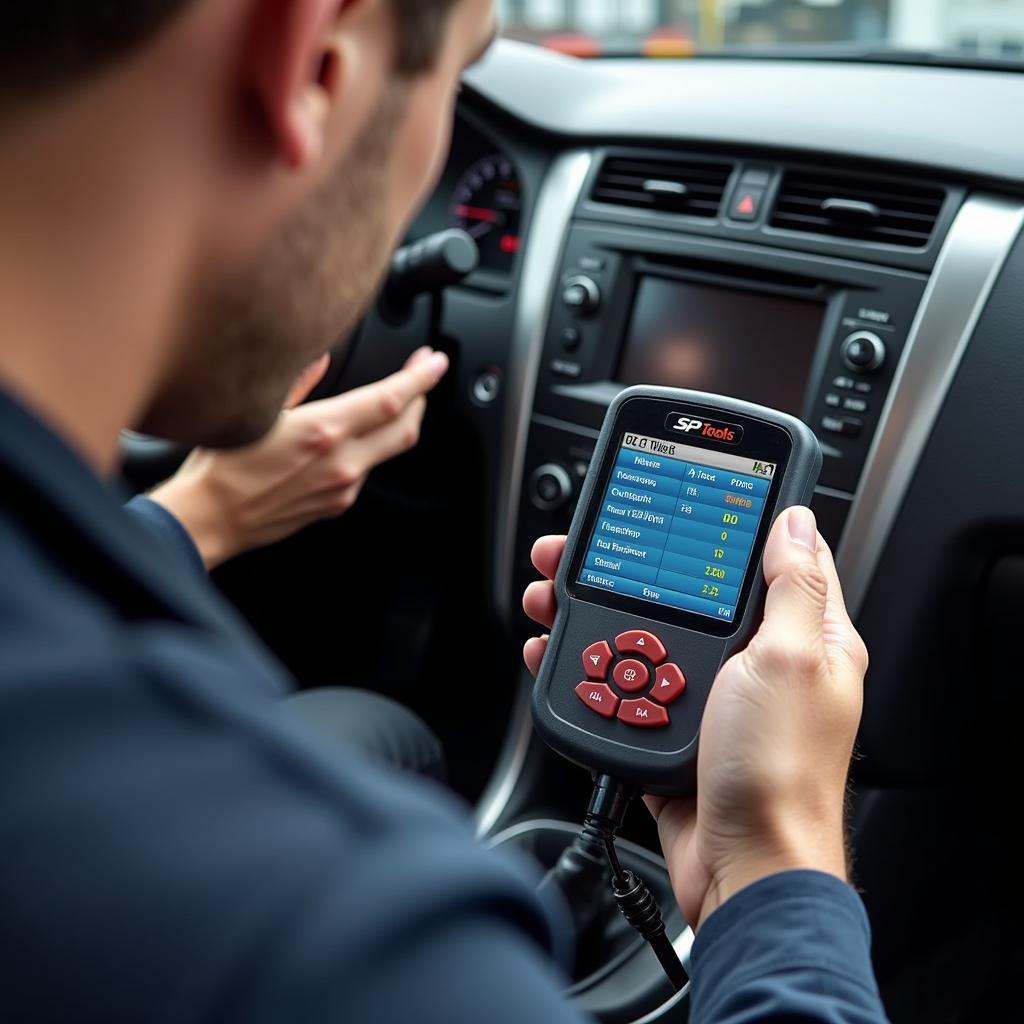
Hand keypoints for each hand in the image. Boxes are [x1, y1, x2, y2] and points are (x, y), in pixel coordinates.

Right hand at [150, 347, 448, 567]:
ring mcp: (343, 487)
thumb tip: (320, 356)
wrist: (209, 518)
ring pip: (387, 451)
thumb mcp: (256, 410)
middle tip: (421, 375)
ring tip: (392, 400)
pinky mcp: (336, 504)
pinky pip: (365, 470)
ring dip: (396, 423)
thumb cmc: (221, 466)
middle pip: (404, 428)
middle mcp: (341, 462)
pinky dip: (369, 448)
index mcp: (323, 431)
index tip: (434, 361)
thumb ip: (299, 381)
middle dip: (420, 398)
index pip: (390, 400)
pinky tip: (355, 437)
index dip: (419, 379)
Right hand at [522, 508, 867, 930]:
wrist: (745, 869)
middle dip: (630, 564)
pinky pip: (625, 683)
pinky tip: (557, 650)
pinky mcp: (672, 727)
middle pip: (684, 590)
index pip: (768, 556)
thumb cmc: (779, 773)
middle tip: (580, 547)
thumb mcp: (789, 659)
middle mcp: (756, 661)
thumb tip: (796, 521)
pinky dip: (588, 665)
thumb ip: (789, 588)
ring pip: (645, 633)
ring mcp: (711, 696)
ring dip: (594, 610)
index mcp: (801, 637)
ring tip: (550, 592)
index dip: (724, 519)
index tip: (681, 492)